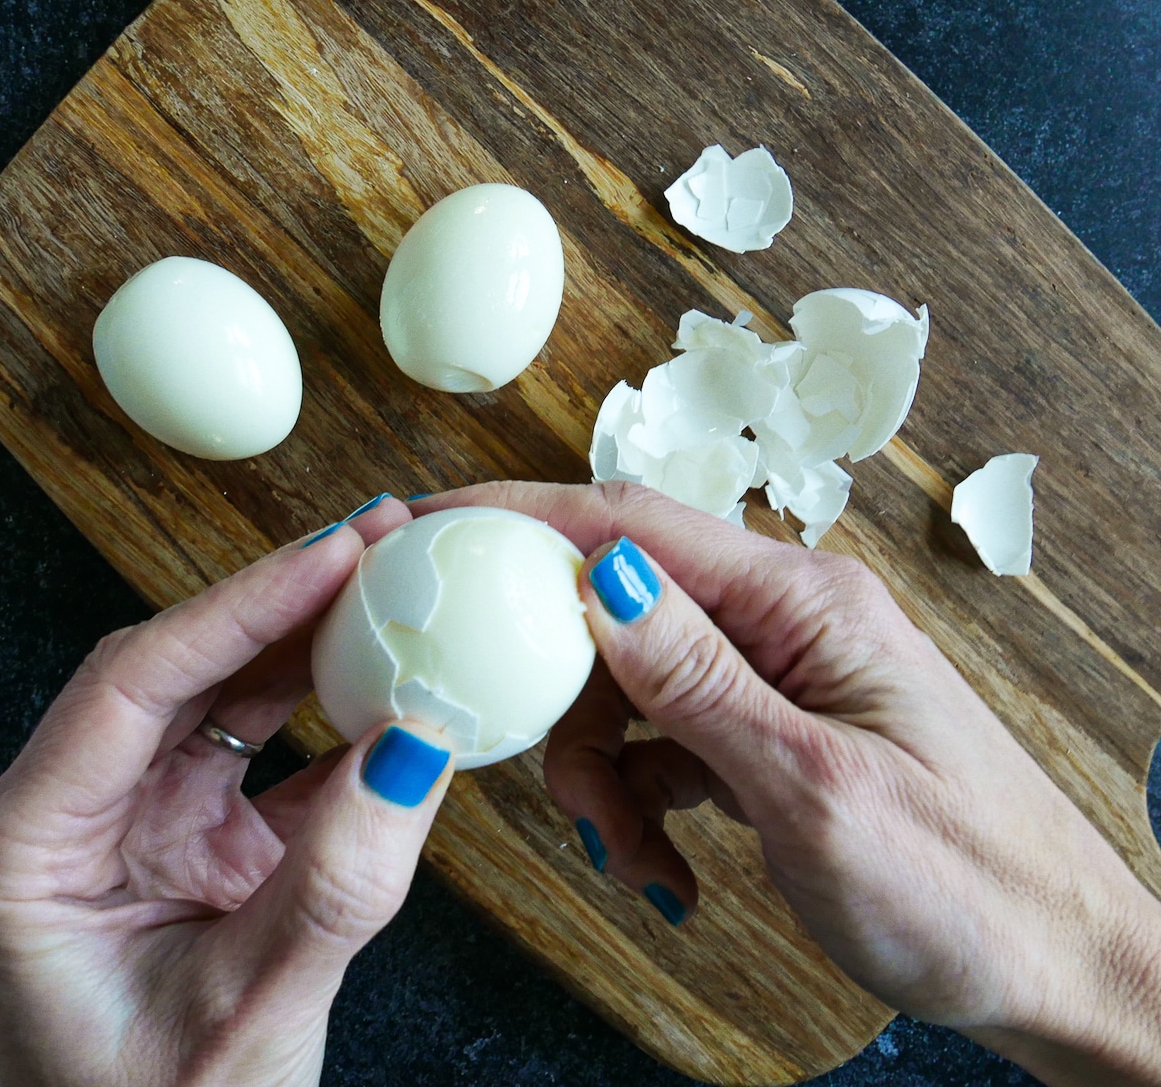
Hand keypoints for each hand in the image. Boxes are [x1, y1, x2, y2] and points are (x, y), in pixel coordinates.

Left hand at [0, 497, 452, 1086]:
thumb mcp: (251, 1014)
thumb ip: (337, 883)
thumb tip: (417, 750)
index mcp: (27, 851)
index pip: (132, 683)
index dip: (241, 605)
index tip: (334, 555)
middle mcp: (74, 814)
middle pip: (178, 661)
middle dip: (281, 595)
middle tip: (374, 539)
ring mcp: (136, 816)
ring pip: (222, 687)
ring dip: (308, 634)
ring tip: (384, 581)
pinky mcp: (195, 828)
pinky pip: (265, 742)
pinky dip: (330, 707)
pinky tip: (383, 677)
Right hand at [414, 482, 1160, 1086]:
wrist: (1052, 964)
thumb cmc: (965, 884)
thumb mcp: (812, 788)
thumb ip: (698, 678)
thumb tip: (601, 575)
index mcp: (801, 602)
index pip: (632, 524)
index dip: (521, 517)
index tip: (428, 529)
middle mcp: (781, 620)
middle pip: (614, 609)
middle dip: (561, 697)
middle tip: (556, 788)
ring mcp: (771, 675)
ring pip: (626, 685)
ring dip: (600, 770)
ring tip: (634, 856)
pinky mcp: (763, 728)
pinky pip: (660, 739)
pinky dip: (637, 798)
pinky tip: (664, 863)